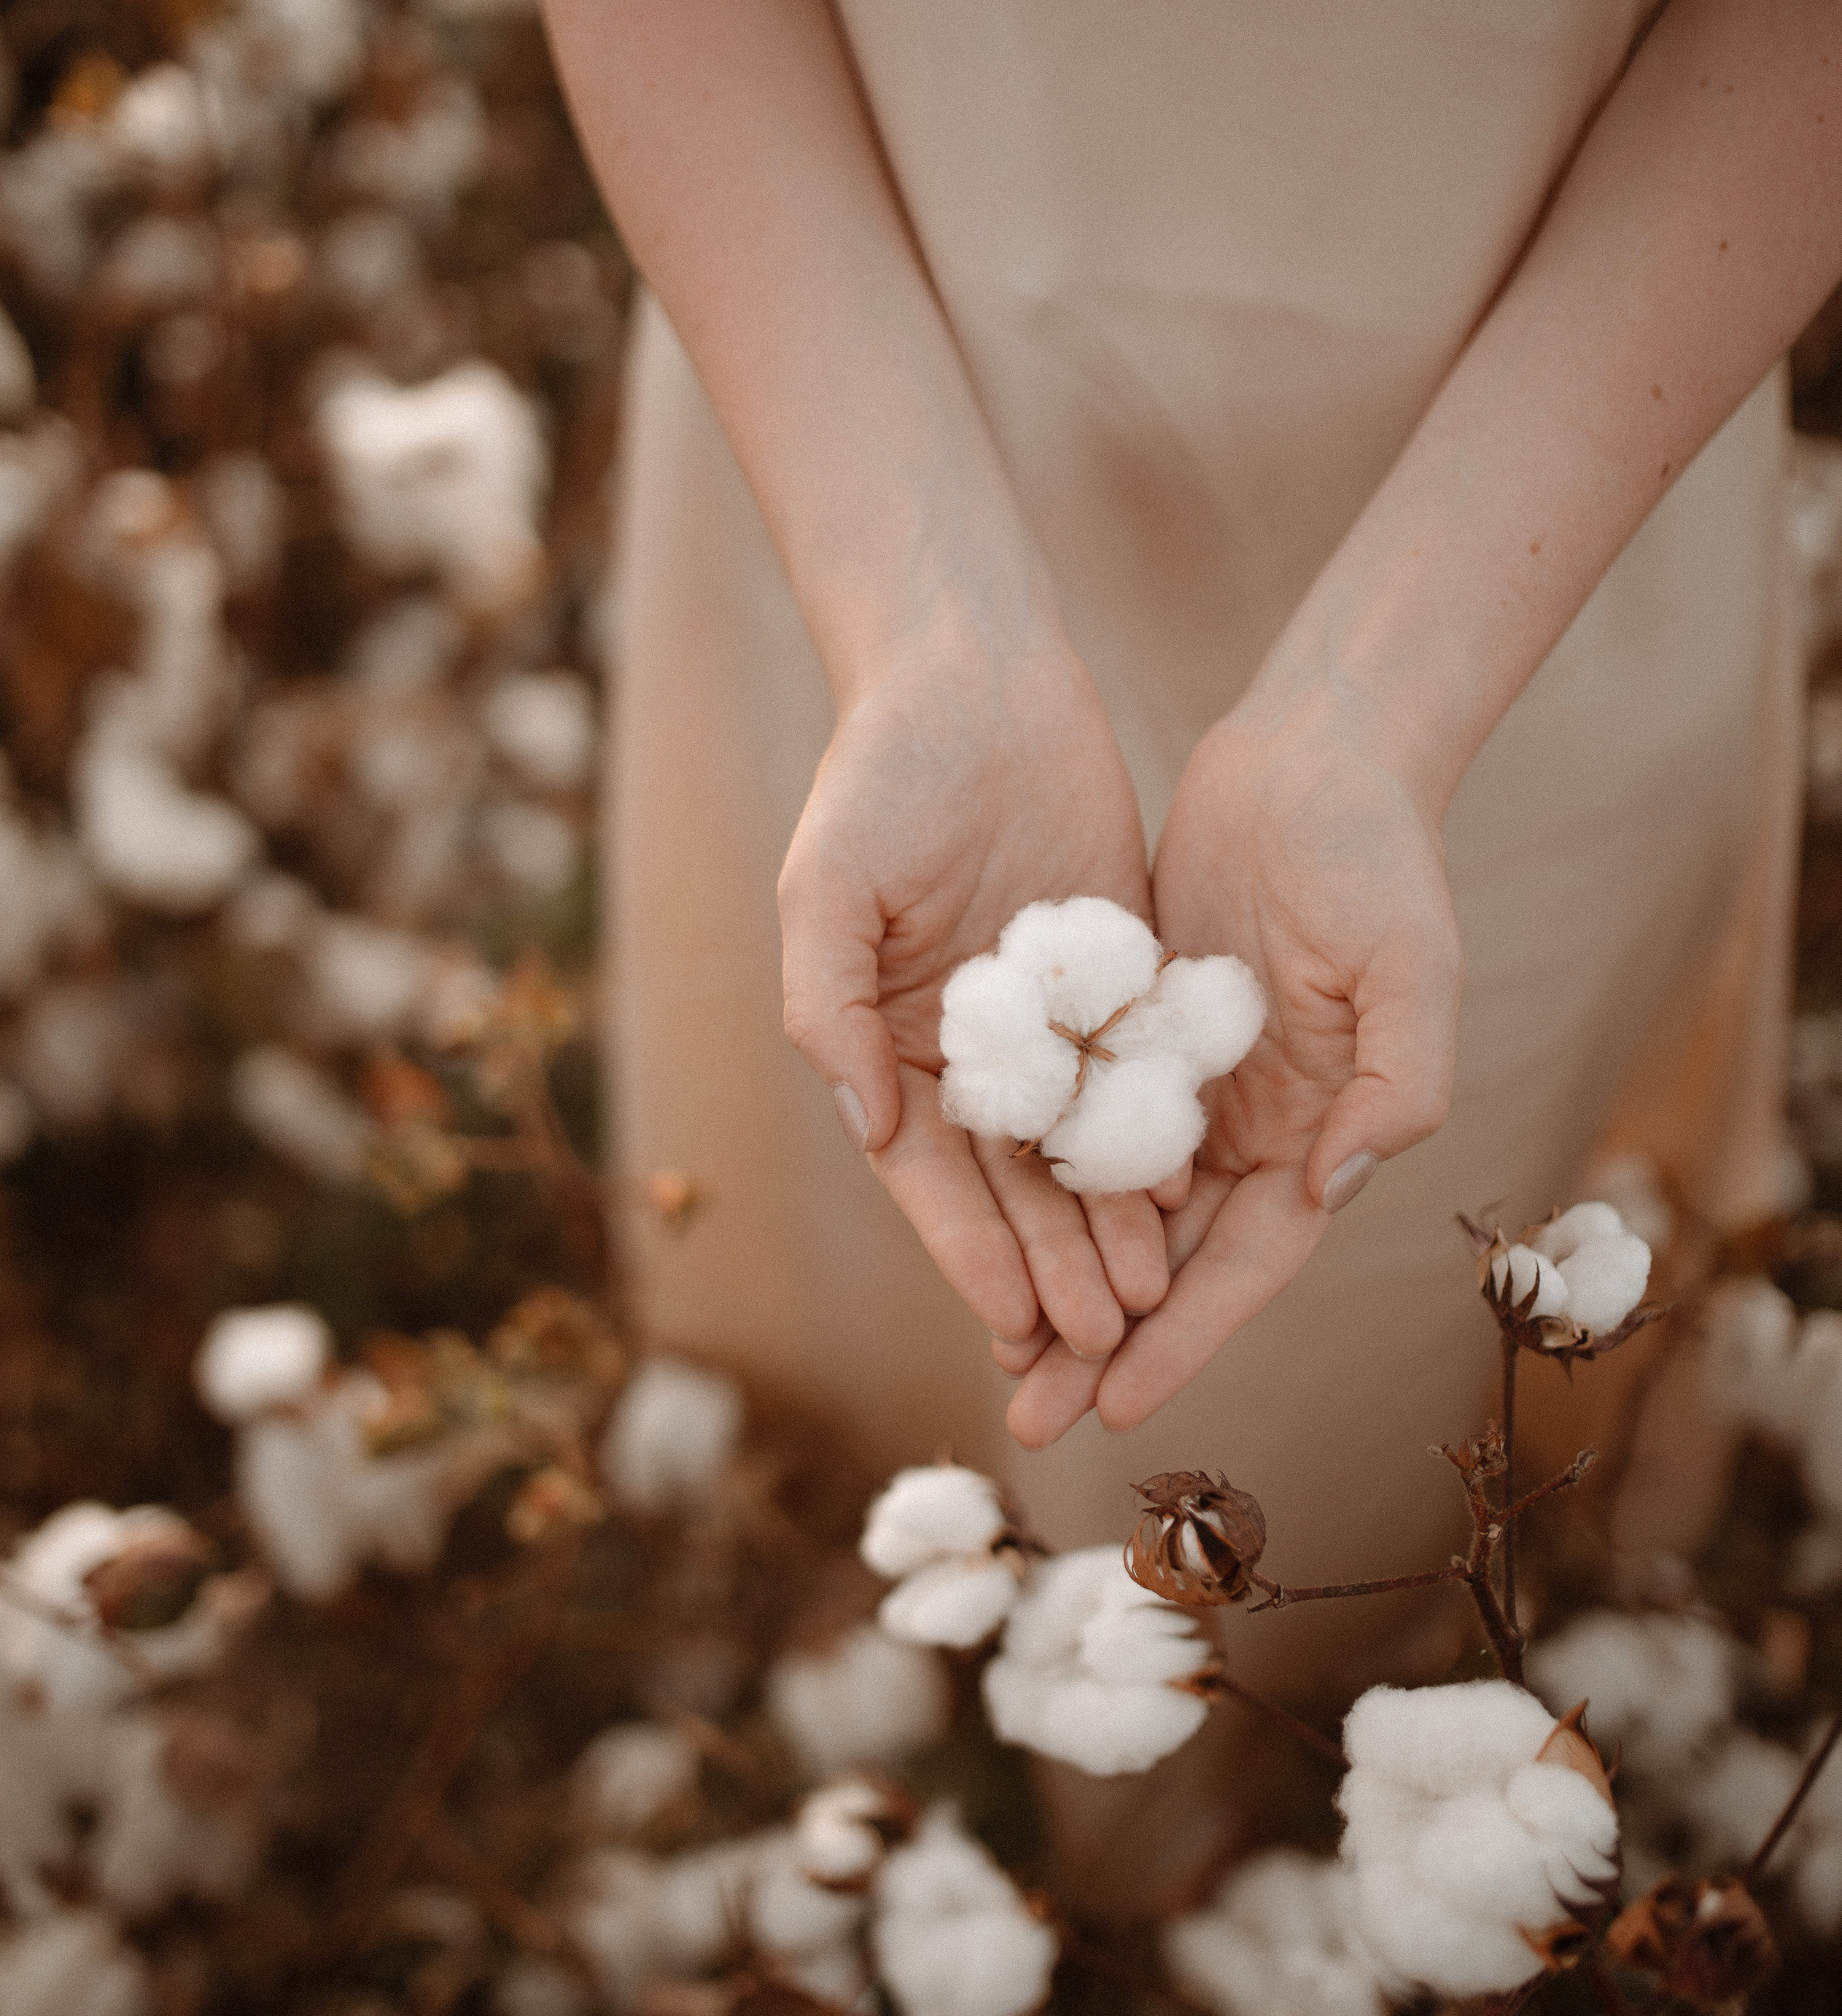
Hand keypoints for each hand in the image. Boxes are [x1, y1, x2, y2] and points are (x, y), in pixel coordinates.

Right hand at [778, 623, 1178, 1357]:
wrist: (973, 674)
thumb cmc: (877, 775)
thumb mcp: (826, 890)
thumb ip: (832, 1012)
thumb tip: (866, 1127)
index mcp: (888, 1043)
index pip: (930, 1174)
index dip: (967, 1251)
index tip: (1009, 1321)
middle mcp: (969, 1049)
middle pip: (1010, 1185)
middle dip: (1050, 1266)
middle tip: (1098, 1341)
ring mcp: (1047, 1019)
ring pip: (1080, 1149)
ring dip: (1106, 1226)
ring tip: (1148, 1301)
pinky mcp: (1116, 977)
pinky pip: (1139, 1075)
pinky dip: (1157, 1138)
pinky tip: (1189, 1198)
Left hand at [1003, 705, 1461, 1444]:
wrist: (1316, 753)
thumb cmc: (1381, 852)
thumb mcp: (1410, 962)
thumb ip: (1396, 1080)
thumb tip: (1332, 1187)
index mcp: (1321, 1131)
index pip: (1244, 1264)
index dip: (1185, 1340)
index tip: (1119, 1407)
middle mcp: (1254, 1127)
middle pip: (1171, 1263)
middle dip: (1107, 1344)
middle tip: (1030, 1419)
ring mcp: (1190, 1083)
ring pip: (1116, 1212)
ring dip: (1063, 1280)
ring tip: (1000, 1356)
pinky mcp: (1135, 1030)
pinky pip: (1080, 1126)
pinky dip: (1039, 1182)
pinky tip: (983, 1226)